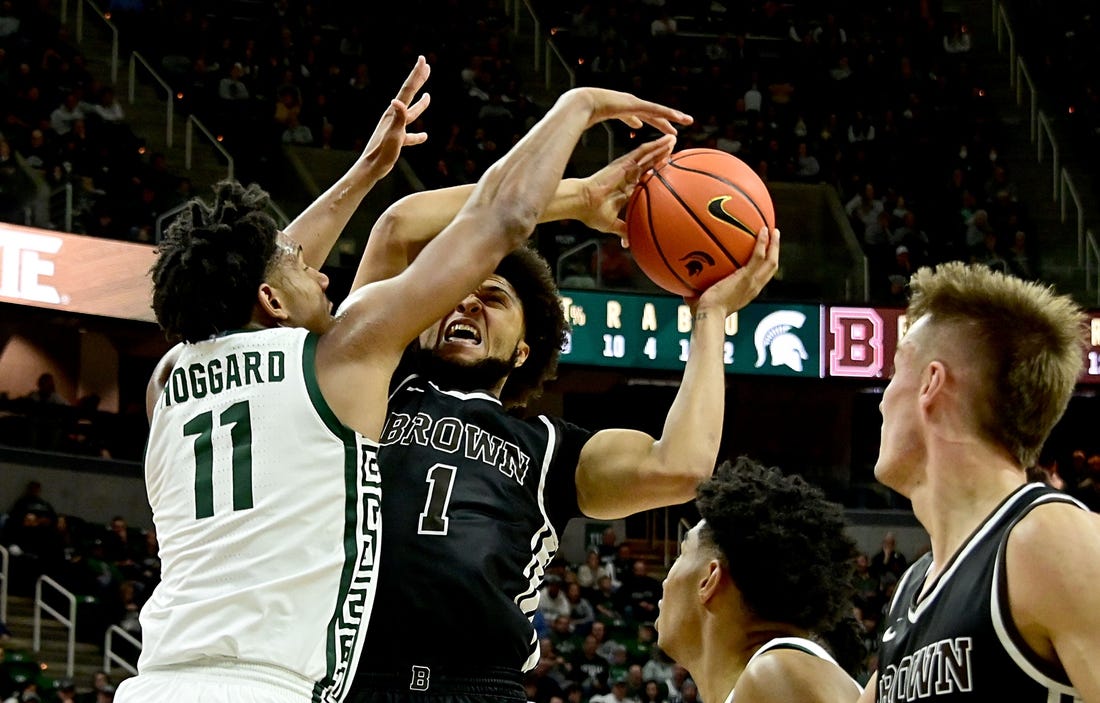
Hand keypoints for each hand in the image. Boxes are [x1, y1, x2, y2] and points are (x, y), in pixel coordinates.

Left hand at [358, 55, 431, 178]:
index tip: (423, 59)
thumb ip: (398, 117)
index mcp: (394, 112)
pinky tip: (424, 136)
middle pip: (409, 94)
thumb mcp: (393, 134)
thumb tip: (398, 100)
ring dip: (420, 104)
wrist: (370, 168)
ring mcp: (395, 128)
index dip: (416, 74)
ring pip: (411, 113)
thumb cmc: (382, 152)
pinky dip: (417, 135)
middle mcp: (394, 117)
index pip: (407, 89)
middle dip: (418, 80)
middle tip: (426, 66)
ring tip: (428, 96)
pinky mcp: (396, 140)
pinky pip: (410, 135)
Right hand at [562, 87, 692, 135]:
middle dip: (663, 120)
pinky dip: (668, 114)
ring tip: (686, 121)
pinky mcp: (635, 104)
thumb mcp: (594, 121)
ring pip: (658, 110)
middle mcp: (629, 103)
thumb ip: (598, 124)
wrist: (580, 104)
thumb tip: (596, 132)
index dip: (647, 120)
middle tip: (675, 128)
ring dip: (672, 116)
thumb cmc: (581, 114)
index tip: (653, 124)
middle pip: (651, 113)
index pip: (638, 115)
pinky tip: (679, 118)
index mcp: (620, 108)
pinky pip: (656, 110)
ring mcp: (633, 102)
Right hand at [576, 135, 673, 238]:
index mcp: (626, 189)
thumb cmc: (592, 214)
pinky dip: (656, 146)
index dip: (655, 173)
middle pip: (648, 164)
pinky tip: (667, 141)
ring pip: (648, 155)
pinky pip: (643, 151)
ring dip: (661, 147)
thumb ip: (623, 231)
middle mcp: (627, 176)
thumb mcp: (612, 225)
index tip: (668, 172)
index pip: (644, 179)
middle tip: (675, 152)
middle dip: (661, 157)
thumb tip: (628, 244)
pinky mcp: (624, 162)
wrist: (583, 203)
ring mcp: (626, 168)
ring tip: (673, 140)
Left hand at [690, 226, 779, 315]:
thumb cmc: (702, 312)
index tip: (764, 254)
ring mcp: (752, 282)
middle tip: (773, 236)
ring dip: (774, 245)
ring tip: (773, 230)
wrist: (708, 315)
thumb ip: (696, 291)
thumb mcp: (702, 299)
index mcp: (747, 293)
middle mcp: (754, 288)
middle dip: (775, 251)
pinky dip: (762, 242)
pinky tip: (762, 230)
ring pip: (771, 261)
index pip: (761, 277)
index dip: (765, 266)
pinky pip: (758, 256)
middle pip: (771, 268)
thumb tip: (681, 287)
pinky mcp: (747, 277)